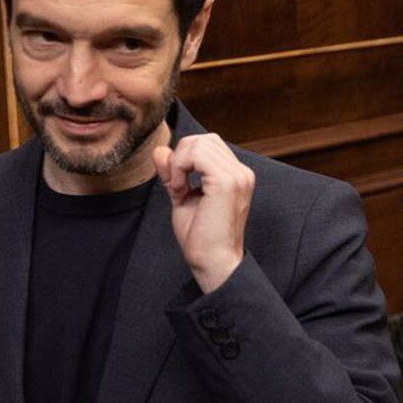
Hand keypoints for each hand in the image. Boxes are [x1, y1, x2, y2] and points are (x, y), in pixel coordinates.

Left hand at [152, 134, 254, 293]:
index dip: (185, 158)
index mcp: (236, 176)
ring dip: (180, 163)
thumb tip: (160, 150)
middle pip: (204, 139)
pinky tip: (180, 190)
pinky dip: (181, 167)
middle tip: (176, 185)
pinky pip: (197, 154)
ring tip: (178, 189)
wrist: (213, 262)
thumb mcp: (183, 197)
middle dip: (181, 156)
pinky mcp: (227, 181)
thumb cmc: (202, 238)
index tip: (177, 186)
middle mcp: (241, 173)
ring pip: (199, 143)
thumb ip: (174, 173)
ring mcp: (237, 176)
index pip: (208, 145)